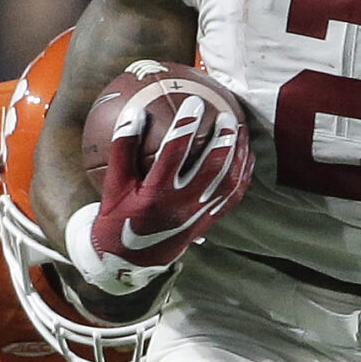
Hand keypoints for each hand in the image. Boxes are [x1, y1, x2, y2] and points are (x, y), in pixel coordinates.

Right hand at [73, 73, 253, 291]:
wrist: (129, 259)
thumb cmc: (118, 217)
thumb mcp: (113, 184)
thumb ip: (123, 148)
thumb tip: (135, 111)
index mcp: (156, 193)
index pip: (175, 152)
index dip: (186, 125)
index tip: (194, 102)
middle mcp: (182, 204)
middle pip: (213, 167)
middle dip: (224, 139)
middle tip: (228, 115)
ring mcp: (199, 214)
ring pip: (229, 182)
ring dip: (239, 154)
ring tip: (242, 130)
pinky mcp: (209, 221)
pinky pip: (233, 196)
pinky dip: (244, 175)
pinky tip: (247, 157)